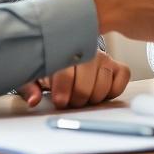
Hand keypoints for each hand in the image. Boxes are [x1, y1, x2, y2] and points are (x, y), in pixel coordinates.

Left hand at [16, 50, 130, 108]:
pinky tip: (101, 92)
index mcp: (64, 51)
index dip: (64, 89)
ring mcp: (104, 58)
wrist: (66, 56)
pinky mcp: (117, 65)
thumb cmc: (49, 69)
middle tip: (71, 101)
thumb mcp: (34, 76)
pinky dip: (114, 89)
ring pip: (104, 82)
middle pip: (87, 82)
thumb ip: (30, 87)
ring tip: (83, 97)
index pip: (67, 71)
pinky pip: (123, 77)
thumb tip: (34, 100)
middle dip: (78, 98)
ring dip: (94, 97)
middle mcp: (87, 52)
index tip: (60, 101)